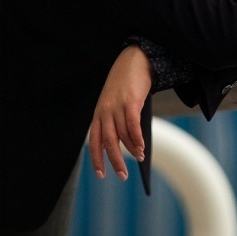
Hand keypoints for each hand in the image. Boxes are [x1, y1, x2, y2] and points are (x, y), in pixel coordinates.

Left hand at [89, 45, 151, 180]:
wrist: (134, 59)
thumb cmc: (125, 83)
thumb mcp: (114, 102)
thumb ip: (115, 120)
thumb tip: (123, 144)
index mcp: (99, 112)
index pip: (94, 140)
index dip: (97, 159)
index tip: (101, 175)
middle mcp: (105, 110)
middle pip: (108, 142)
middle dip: (115, 161)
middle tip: (123, 176)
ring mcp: (118, 105)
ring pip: (123, 135)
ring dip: (132, 149)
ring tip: (139, 157)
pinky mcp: (131, 101)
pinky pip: (133, 125)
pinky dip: (137, 138)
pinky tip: (141, 146)